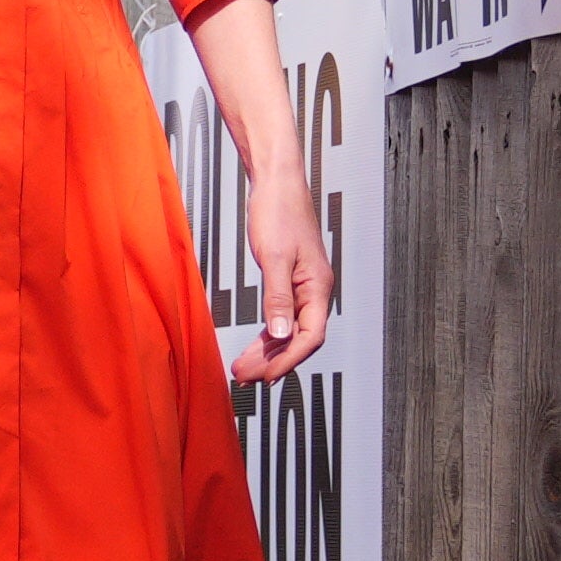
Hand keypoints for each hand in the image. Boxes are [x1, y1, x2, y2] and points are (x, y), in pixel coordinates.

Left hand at [230, 166, 333, 387]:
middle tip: (245, 378)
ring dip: (268, 351)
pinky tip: (255, 345)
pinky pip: (282, 316)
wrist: (277, 182)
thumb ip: (277, 299)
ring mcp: (303, 287)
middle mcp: (314, 291)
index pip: (310, 336)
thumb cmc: (279, 212)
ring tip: (243, 368)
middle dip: (272, 361)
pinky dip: (268, 334)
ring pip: (289, 331)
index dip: (288, 360)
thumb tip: (279, 335)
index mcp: (318, 287)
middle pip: (298, 339)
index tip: (265, 377)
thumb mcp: (274, 258)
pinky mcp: (289, 281)